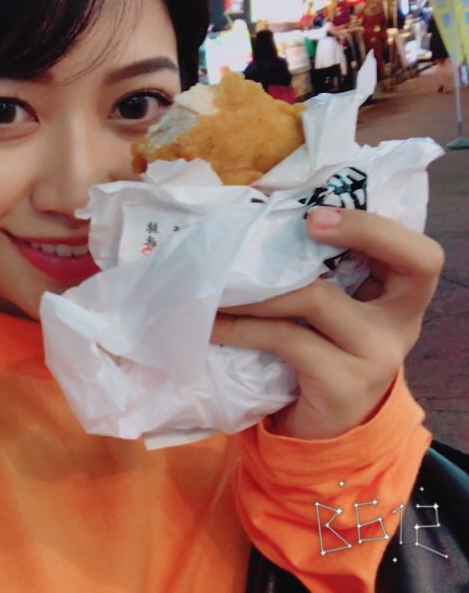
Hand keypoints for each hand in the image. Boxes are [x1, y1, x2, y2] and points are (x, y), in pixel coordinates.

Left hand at [212, 207, 442, 439]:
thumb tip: (261, 207)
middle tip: (287, 226)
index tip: (316, 215)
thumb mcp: (330, 310)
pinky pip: (284, 337)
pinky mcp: (343, 384)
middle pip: (402, 264)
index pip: (420, 255)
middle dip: (350, 232)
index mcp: (401, 298)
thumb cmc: (319, 353)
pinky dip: (241, 326)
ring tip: (218, 281)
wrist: (320, 428)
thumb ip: (319, 270)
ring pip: (314, 297)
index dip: (377, 227)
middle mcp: (401, 324)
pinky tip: (214, 324)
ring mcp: (377, 356)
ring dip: (258, 287)